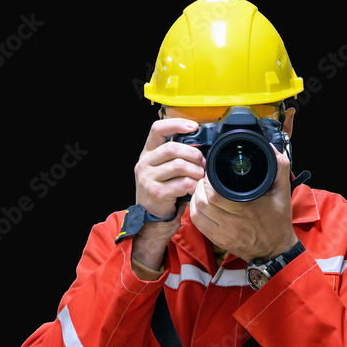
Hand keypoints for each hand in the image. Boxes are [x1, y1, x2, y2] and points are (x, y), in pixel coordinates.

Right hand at [131, 118, 206, 268]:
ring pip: (179, 165)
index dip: (176, 124)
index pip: (157, 129)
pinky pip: (182, 183)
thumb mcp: (163, 172)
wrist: (152, 222)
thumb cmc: (163, 194)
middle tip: (203, 162)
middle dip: (193, 154)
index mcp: (147, 154)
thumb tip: (200, 145)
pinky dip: (193, 184)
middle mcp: (144, 164)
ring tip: (200, 177)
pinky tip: (195, 188)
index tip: (193, 126)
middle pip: (172, 148)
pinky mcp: (156, 193)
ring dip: (196, 170)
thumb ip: (175, 157)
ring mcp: (148, 179)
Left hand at [189, 144, 297, 261]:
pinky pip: (197, 222)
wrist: (275, 250)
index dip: (210, 179)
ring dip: (196, 195)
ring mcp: (222, 232)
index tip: (213, 171)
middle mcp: (231, 221)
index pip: (215, 191)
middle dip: (201, 185)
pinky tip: (201, 202)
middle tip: (207, 178)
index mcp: (246, 207)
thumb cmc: (278, 222)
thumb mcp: (283, 191)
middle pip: (203, 199)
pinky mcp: (216, 239)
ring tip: (204, 188)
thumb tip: (269, 148)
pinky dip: (195, 209)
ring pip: (197, 210)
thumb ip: (279, 167)